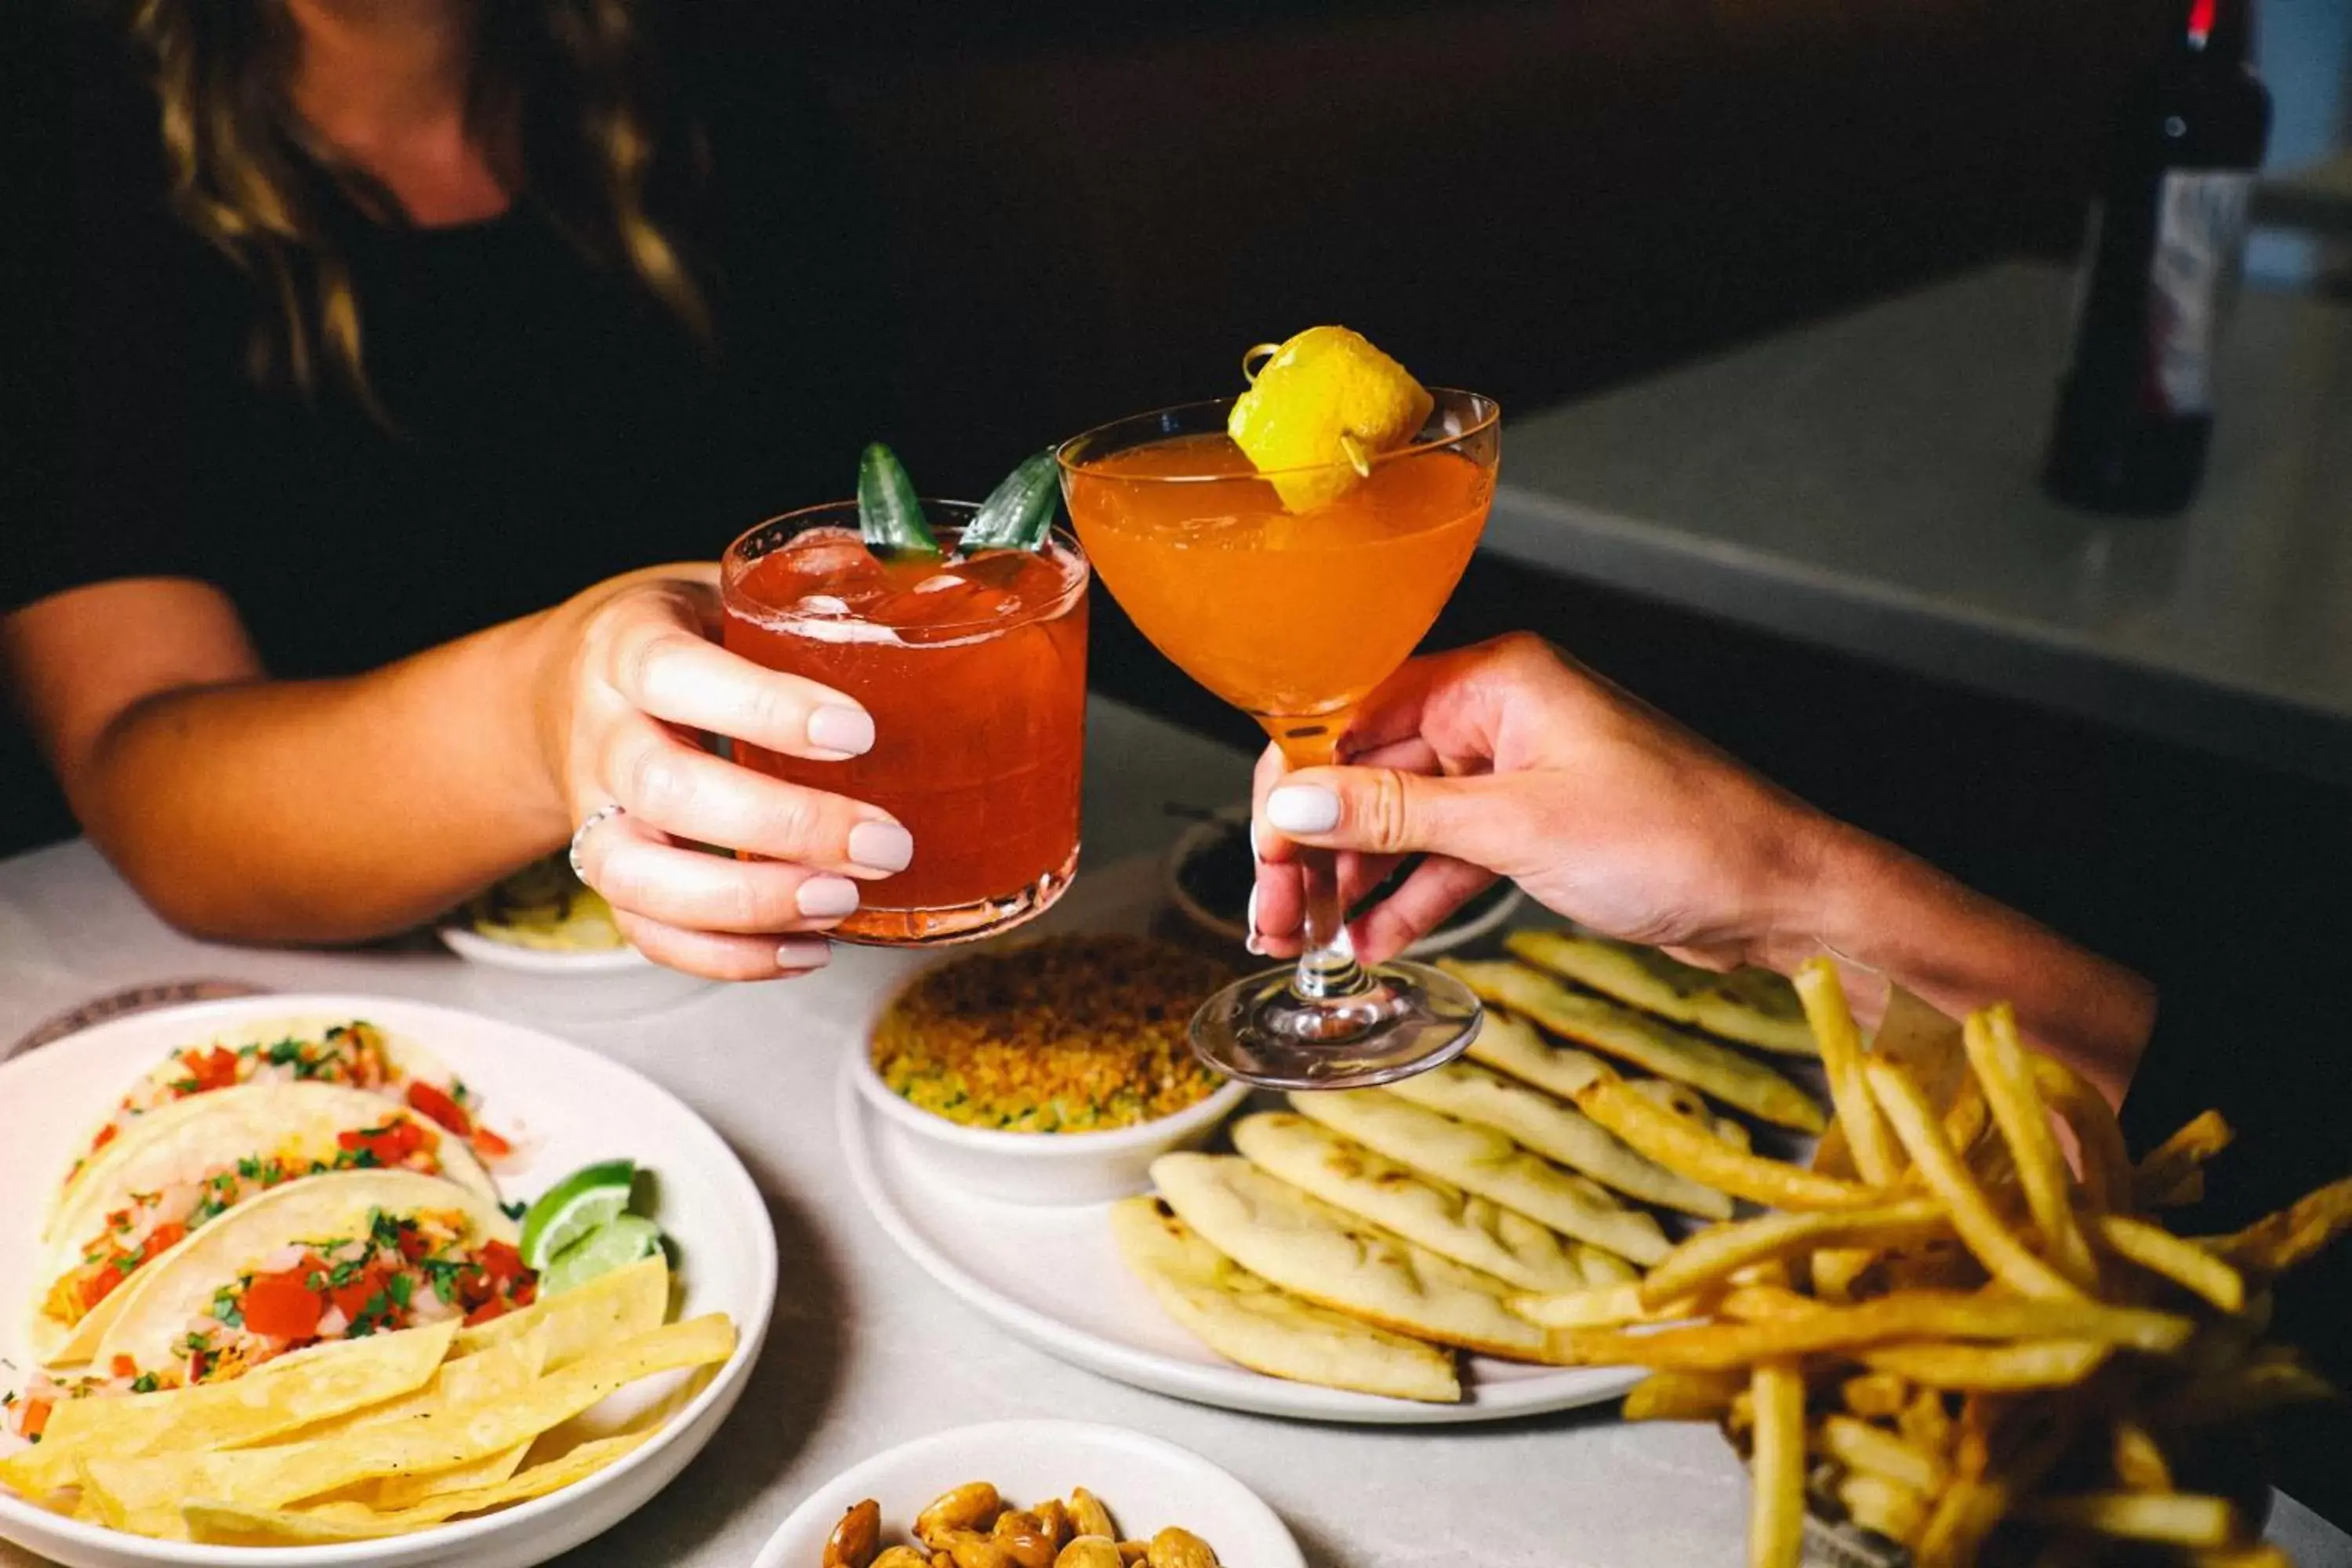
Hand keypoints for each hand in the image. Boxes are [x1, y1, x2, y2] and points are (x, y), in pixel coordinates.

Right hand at [530, 566, 911, 979]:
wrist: (571, 686)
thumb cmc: (686, 639)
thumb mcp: (728, 596)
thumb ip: (809, 603)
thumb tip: (934, 585)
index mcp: (629, 645)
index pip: (676, 673)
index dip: (763, 708)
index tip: (858, 733)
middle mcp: (601, 732)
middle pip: (664, 789)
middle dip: (783, 826)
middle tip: (885, 842)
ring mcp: (595, 812)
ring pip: (640, 876)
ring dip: (748, 903)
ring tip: (841, 903)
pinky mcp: (607, 874)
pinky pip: (648, 933)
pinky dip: (730, 956)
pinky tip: (810, 947)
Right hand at [1250, 633, 1851, 970]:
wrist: (1785, 896)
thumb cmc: (1680, 839)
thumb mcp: (1517, 827)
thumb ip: (1396, 816)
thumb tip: (1292, 805)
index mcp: (1494, 679)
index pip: (1351, 714)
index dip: (1295, 785)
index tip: (1264, 855)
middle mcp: (1499, 713)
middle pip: (1368, 771)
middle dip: (1314, 845)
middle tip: (1274, 916)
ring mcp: (1517, 772)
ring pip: (1402, 821)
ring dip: (1354, 881)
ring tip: (1308, 942)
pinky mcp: (1536, 826)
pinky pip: (1447, 856)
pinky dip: (1410, 898)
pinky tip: (1373, 943)